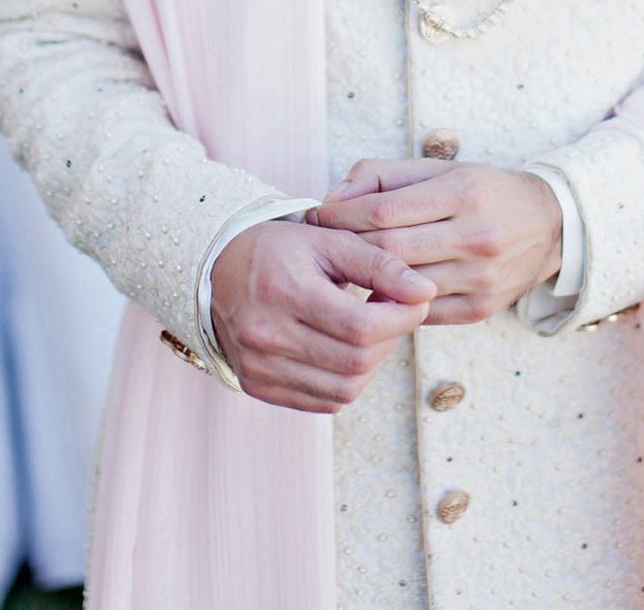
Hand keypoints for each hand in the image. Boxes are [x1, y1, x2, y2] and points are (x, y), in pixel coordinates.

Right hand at [210, 219, 435, 413]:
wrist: (217, 270)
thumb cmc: (279, 250)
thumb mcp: (328, 240)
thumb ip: (379, 263)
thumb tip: (426, 290)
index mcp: (284, 292)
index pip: (361, 326)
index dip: (401, 317)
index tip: (416, 298)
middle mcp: (266, 335)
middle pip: (355, 361)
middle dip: (390, 338)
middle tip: (395, 312)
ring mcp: (259, 367)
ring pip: (343, 389)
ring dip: (371, 363)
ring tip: (370, 330)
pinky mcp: (258, 387)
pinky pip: (322, 402)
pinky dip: (346, 381)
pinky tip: (345, 350)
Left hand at [307, 158, 562, 325]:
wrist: (549, 224)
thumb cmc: (482, 191)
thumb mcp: (439, 169)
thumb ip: (382, 176)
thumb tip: (333, 199)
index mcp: (462, 192)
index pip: (385, 211)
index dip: (342, 216)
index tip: (318, 216)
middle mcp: (475, 236)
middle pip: (390, 251)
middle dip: (347, 248)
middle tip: (323, 245)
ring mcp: (481, 278)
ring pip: (403, 288)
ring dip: (367, 281)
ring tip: (344, 270)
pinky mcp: (482, 309)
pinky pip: (423, 314)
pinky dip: (396, 304)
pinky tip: (379, 293)